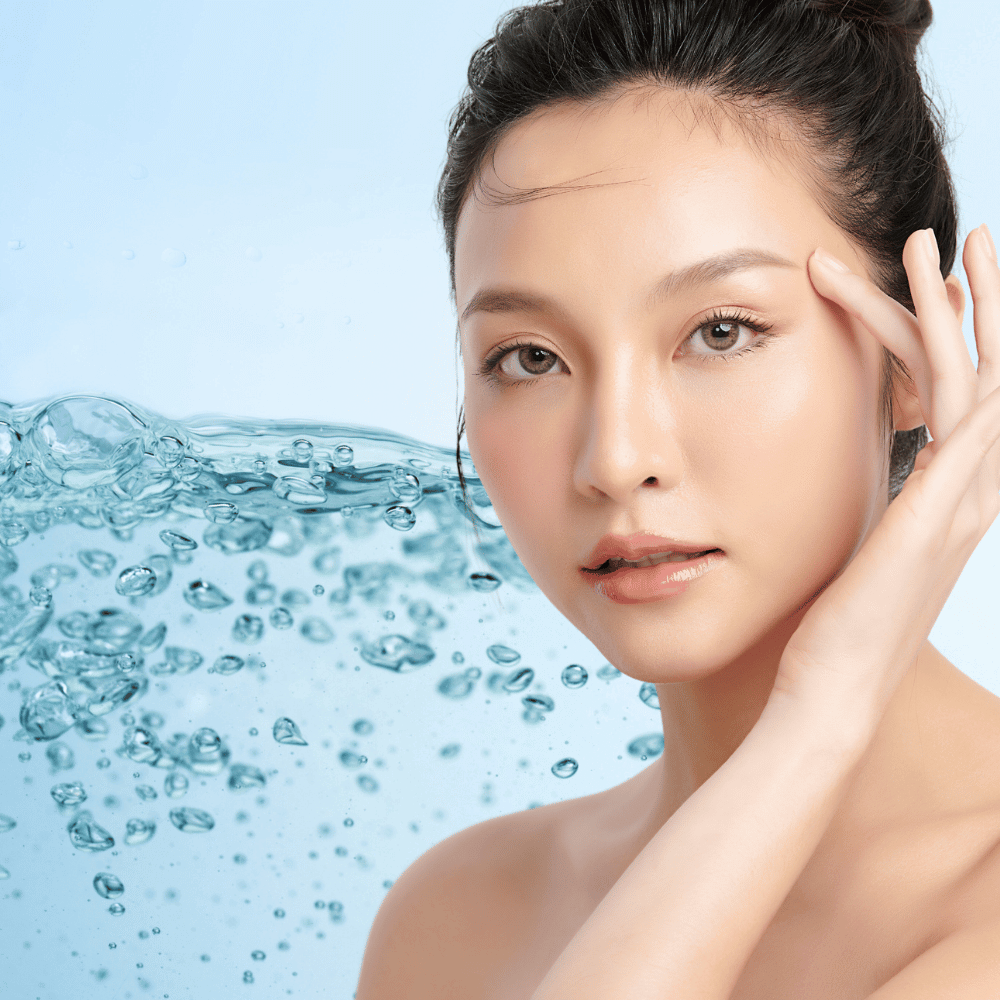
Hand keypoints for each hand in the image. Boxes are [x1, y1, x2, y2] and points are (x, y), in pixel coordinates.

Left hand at [770, 225, 999, 735]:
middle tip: (957, 240)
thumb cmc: (831, 631)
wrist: (832, 694)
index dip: (947, 341)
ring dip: (959, 311)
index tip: (928, 289)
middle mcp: (965, 499)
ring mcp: (956, 508)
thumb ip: (863, 512)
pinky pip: (962, 427)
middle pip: (986, 377)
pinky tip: (948, 307)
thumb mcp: (851, 553)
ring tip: (938, 247)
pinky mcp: (930, 520)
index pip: (958, 401)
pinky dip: (962, 366)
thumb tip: (842, 481)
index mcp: (946, 504)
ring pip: (976, 382)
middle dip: (974, 305)